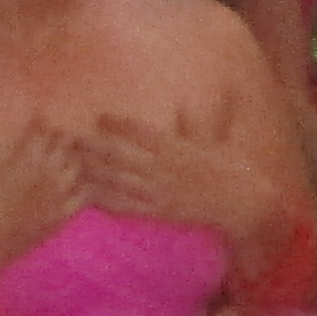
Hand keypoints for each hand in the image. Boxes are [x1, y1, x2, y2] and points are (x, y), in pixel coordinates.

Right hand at [0, 114, 87, 296]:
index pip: (43, 130)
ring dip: (75, 158)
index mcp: (25, 158)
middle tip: (55, 136)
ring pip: (79, 167)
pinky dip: (84, 187)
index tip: (39, 119)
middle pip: (65, 144)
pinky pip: (84, 197)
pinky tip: (77, 185)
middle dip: (61, 136)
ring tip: (67, 156)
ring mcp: (57, 195)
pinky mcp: (60, 216)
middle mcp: (46, 172)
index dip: (42, 122)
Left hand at [72, 98, 283, 252]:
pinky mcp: (159, 213)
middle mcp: (165, 169)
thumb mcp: (214, 141)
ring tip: (72, 163)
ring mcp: (160, 192)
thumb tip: (183, 102)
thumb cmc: (232, 169)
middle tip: (72, 138)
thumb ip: (194, 122)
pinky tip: (88, 195)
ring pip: (118, 181)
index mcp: (178, 147)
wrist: (243, 205)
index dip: (119, 124)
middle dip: (94, 146)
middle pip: (121, 155)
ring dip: (93, 172)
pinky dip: (105, 201)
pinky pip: (127, 207)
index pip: (142, 132)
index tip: (101, 117)